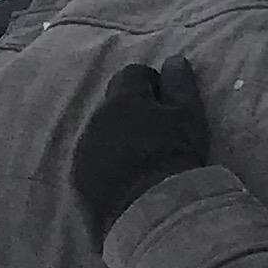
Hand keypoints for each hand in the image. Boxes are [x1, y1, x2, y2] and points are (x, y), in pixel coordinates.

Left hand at [68, 59, 208, 231]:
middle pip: (113, 103)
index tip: (166, 99)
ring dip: (118, 136)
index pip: (132, 74)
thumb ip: (180, 85)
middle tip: (156, 129)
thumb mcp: (188, 117)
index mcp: (123, 99)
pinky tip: (127, 177)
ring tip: (142, 157)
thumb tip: (173, 60)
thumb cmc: (174, 155)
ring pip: (101, 131)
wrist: (151, 207)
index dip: (151, 82)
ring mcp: (84, 148)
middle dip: (132, 109)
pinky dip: (108, 162)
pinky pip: (93, 160)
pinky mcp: (79, 177)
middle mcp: (96, 118)